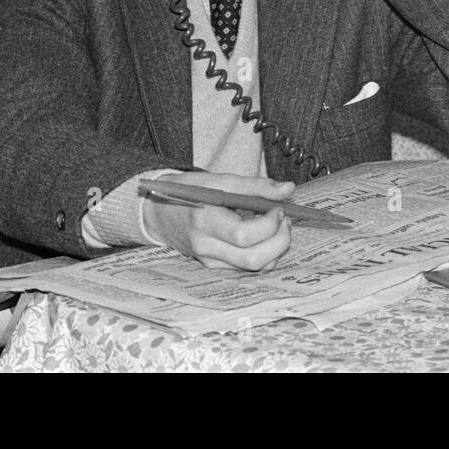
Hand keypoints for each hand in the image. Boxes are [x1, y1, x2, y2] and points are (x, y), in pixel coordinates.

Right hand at [141, 172, 295, 270]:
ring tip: (277, 226)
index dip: (269, 224)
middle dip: (280, 241)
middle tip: (285, 220)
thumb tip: (288, 189)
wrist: (159, 212)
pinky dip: (265, 254)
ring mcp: (209, 260)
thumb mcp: (220, 180)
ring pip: (254, 267)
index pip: (244, 235)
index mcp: (204, 221)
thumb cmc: (191, 192)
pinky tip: (264, 237)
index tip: (278, 208)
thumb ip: (256, 185)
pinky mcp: (213, 266)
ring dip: (276, 249)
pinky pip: (247, 268)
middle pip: (253, 258)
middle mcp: (205, 246)